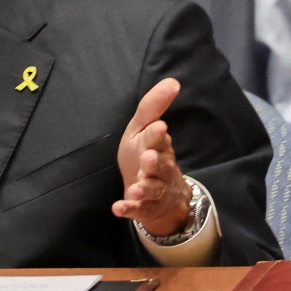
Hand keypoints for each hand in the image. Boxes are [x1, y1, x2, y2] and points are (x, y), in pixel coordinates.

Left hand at [113, 78, 192, 236]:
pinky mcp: (145, 208)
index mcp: (159, 147)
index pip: (159, 140)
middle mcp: (161, 169)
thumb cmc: (145, 153)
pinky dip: (129, 209)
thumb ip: (153, 106)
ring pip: (153, 190)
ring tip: (135, 187)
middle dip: (156, 162)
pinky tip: (118, 208)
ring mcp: (155, 190)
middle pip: (162, 166)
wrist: (156, 194)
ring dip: (144, 188)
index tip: (159, 127)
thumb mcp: (143, 129)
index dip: (157, 135)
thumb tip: (172, 81)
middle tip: (148, 157)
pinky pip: (138, 210)